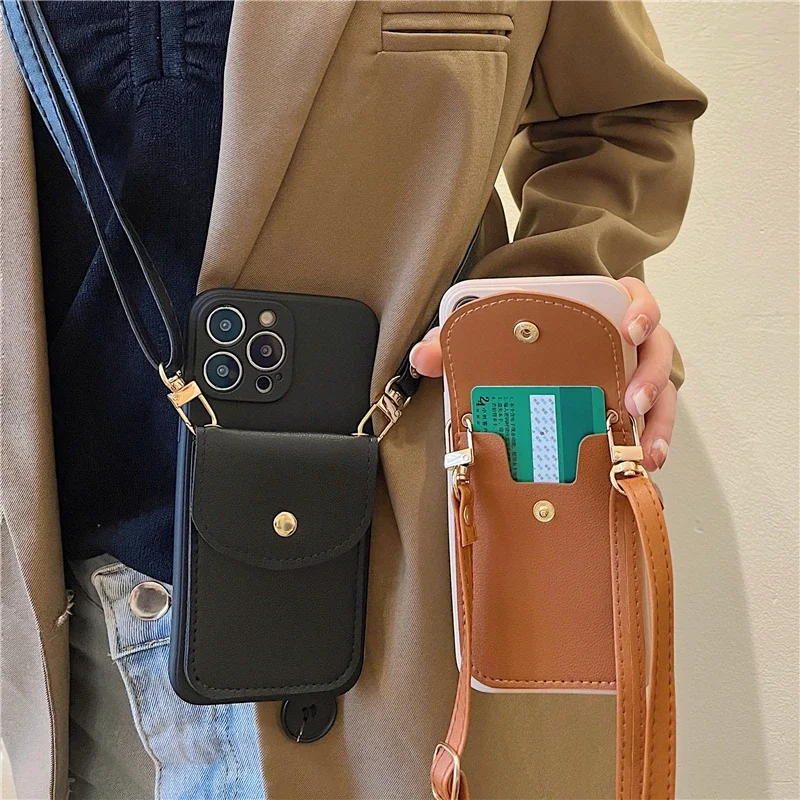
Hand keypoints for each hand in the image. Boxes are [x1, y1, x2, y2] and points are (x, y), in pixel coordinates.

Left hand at [409, 277, 674, 471]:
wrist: (527, 352)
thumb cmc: (518, 337)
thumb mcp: (487, 333)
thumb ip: (452, 340)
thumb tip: (423, 358)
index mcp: (598, 310)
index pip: (636, 298)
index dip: (642, 310)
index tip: (628, 329)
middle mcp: (624, 342)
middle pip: (658, 349)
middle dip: (650, 376)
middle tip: (630, 402)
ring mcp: (630, 375)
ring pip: (662, 393)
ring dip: (657, 421)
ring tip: (643, 451)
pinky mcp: (627, 408)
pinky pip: (650, 425)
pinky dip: (649, 445)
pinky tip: (642, 467)